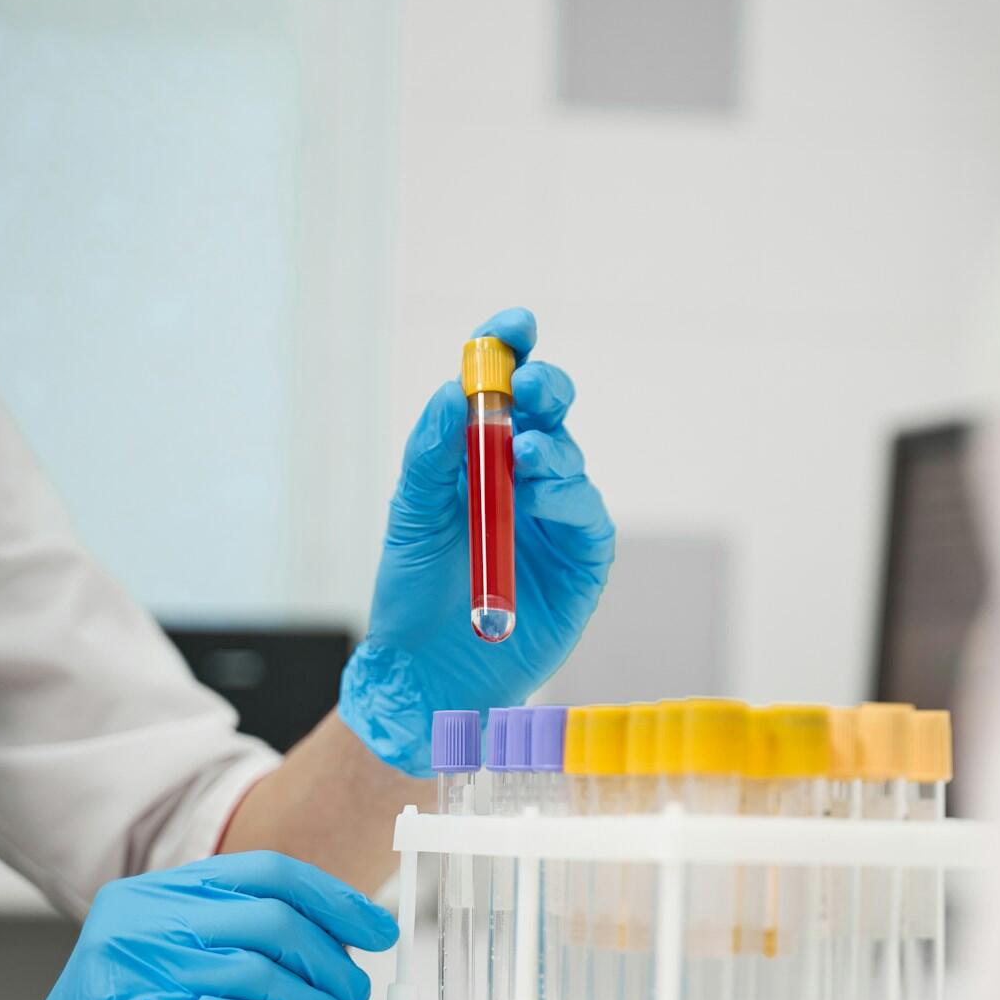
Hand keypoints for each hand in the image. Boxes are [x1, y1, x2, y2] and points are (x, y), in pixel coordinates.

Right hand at [0, 852, 397, 999]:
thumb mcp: (169, 963)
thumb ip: (228, 936)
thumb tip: (333, 936)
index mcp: (152, 894)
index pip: (264, 871)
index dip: (332, 898)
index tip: (374, 928)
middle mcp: (139, 919)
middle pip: (270, 917)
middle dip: (330, 956)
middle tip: (354, 988)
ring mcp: (132, 968)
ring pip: (258, 969)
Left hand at [338, 307, 615, 774]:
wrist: (424, 672)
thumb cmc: (414, 589)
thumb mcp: (412, 511)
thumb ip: (432, 451)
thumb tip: (455, 393)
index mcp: (482, 455)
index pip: (504, 390)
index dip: (511, 353)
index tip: (515, 326)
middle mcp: (526, 477)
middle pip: (551, 413)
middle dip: (545, 389)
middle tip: (528, 385)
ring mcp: (558, 517)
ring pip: (571, 459)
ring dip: (550, 447)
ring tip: (522, 454)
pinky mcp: (582, 559)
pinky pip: (587, 515)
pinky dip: (568, 498)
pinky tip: (541, 495)